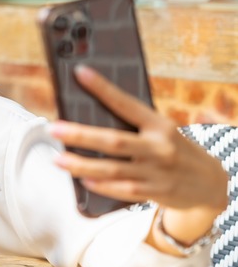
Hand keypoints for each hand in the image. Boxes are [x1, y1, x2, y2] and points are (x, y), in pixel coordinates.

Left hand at [49, 66, 226, 245]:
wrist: (212, 183)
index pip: (127, 104)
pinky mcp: (154, 192)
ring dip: (81, 165)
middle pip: (113, 141)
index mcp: (160, 125)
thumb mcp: (164, 131)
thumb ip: (135, 125)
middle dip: (80, 135)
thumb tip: (92, 115)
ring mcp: (156, 172)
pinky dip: (100, 185)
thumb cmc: (177, 150)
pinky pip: (121, 190)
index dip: (103, 89)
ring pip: (111, 169)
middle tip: (54, 129)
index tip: (81, 74)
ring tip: (58, 159)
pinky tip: (82, 180)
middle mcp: (159, 148)